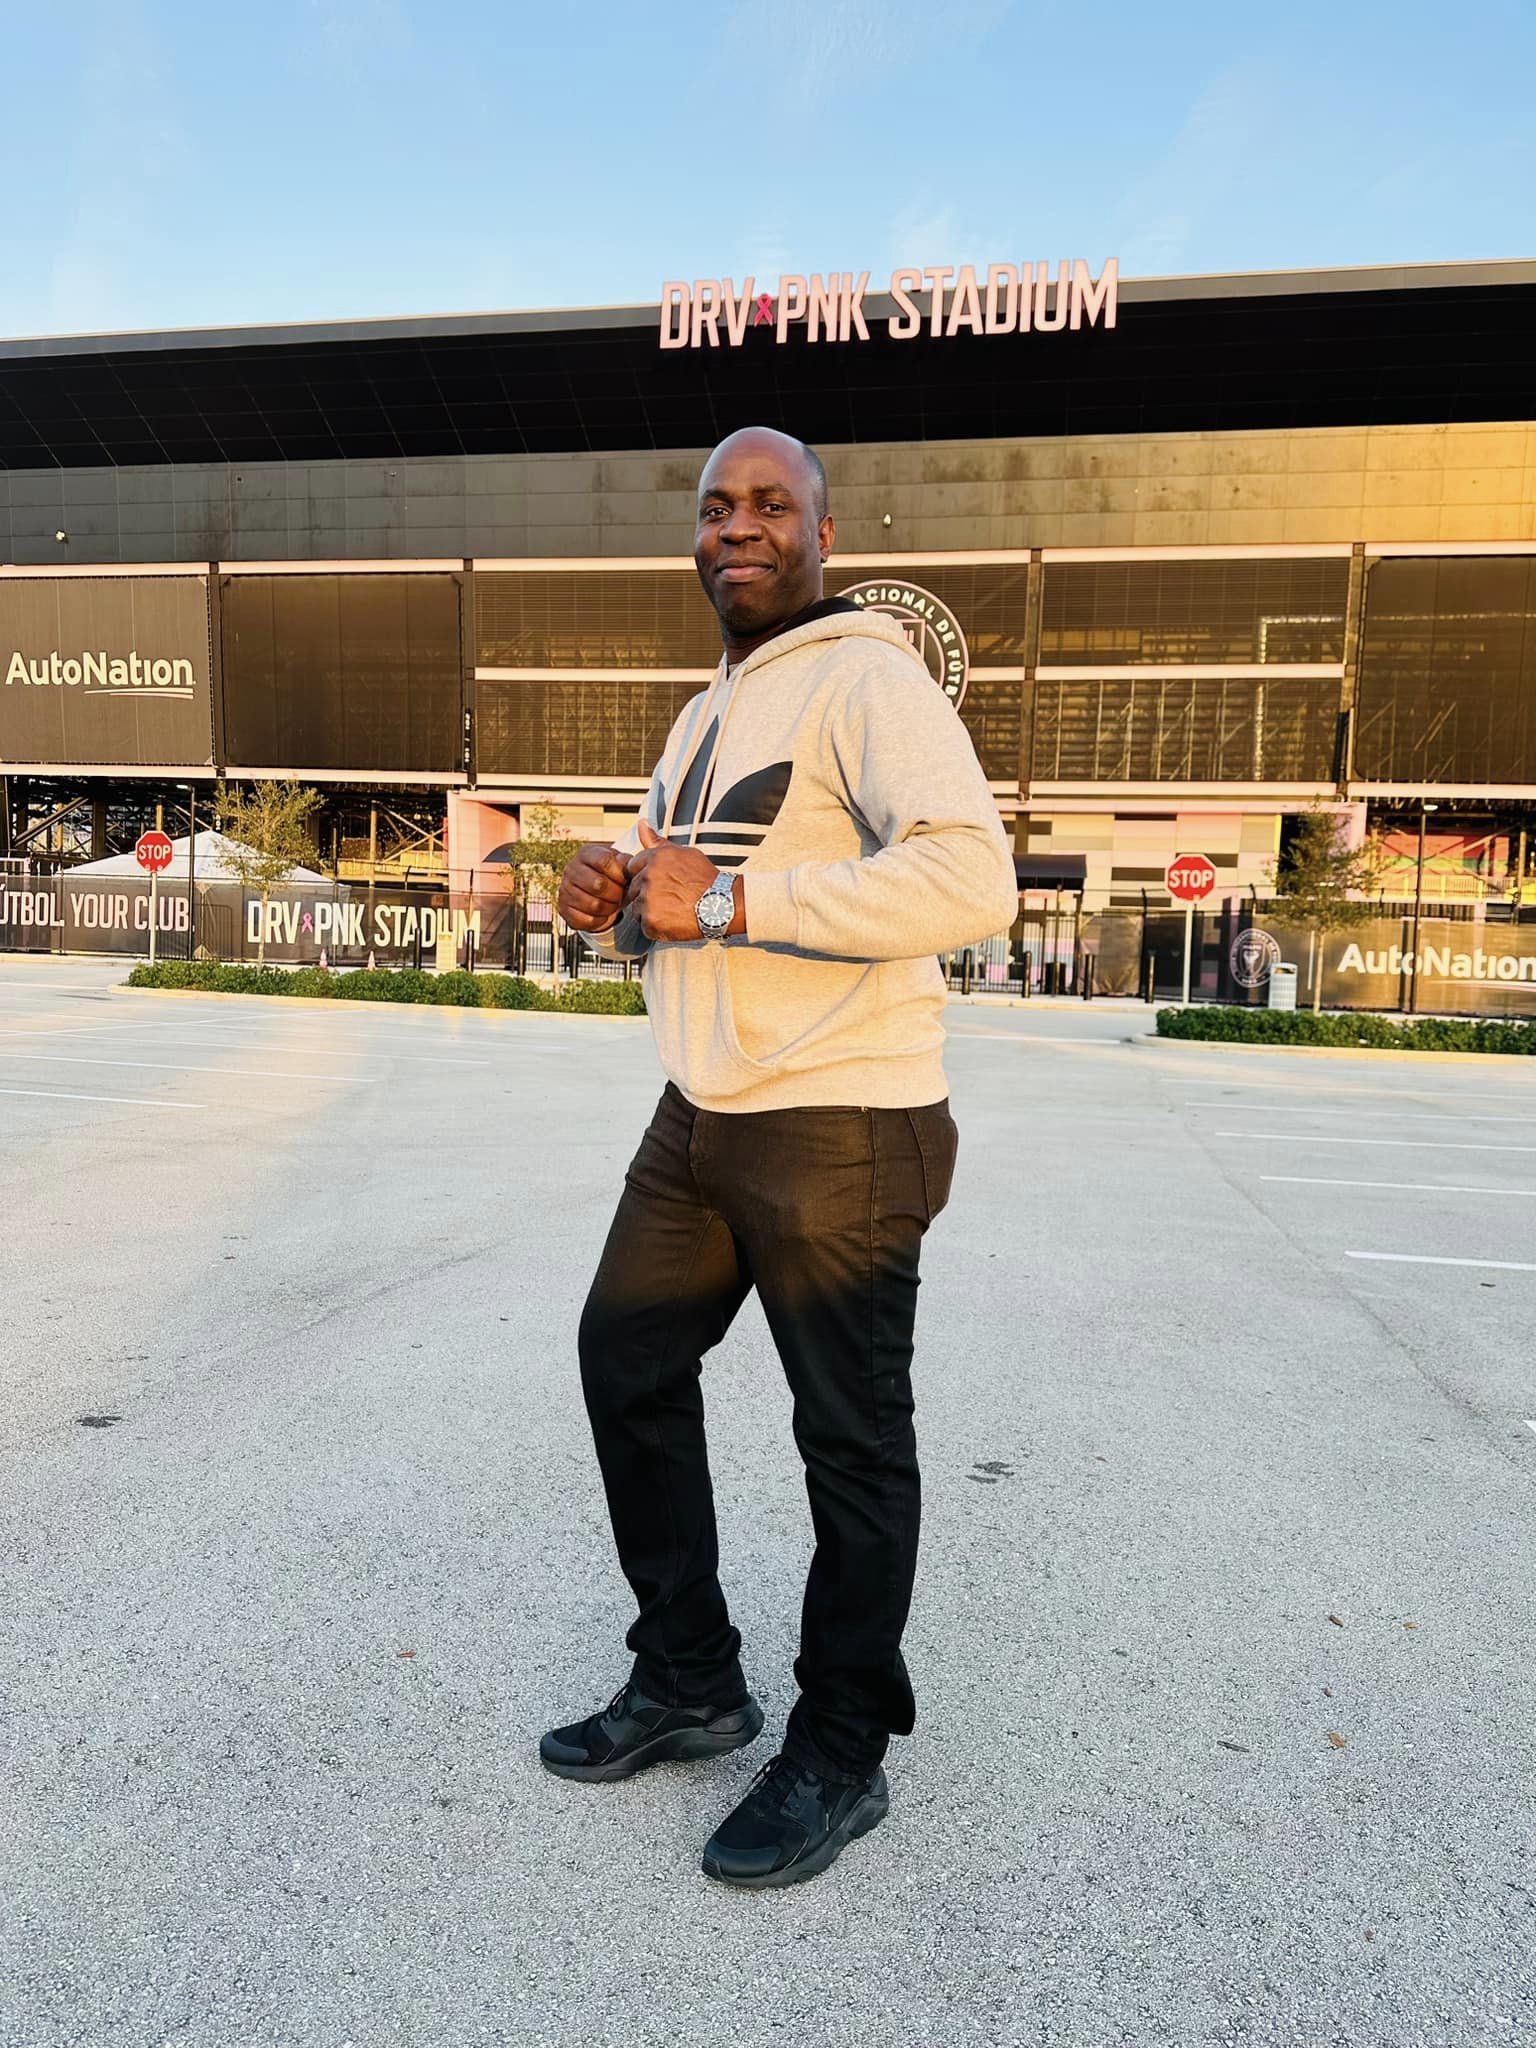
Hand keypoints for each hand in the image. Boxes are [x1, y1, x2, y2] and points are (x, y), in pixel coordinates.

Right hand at [557, 841, 628, 930]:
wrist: (594, 891)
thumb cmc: (609, 875)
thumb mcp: (619, 863)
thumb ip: (626, 862)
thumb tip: (630, 865)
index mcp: (586, 854)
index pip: (604, 861)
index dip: (619, 873)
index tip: (625, 879)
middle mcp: (571, 870)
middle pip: (599, 884)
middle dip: (616, 893)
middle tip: (620, 894)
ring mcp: (565, 890)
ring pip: (594, 904)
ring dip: (610, 908)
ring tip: (613, 903)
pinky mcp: (564, 909)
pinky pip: (587, 920)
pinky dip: (600, 920)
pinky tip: (603, 913)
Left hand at [623, 822, 740, 941]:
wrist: (721, 905)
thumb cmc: (706, 879)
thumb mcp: (683, 853)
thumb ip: (657, 841)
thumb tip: (641, 824)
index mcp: (654, 859)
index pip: (632, 867)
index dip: (645, 876)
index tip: (660, 883)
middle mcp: (648, 877)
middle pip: (633, 888)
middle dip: (646, 893)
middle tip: (670, 897)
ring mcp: (648, 900)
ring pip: (637, 908)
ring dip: (650, 910)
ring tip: (673, 909)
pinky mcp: (650, 921)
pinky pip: (645, 926)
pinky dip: (656, 927)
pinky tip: (673, 920)